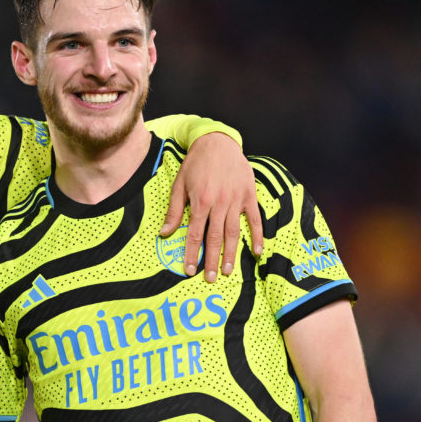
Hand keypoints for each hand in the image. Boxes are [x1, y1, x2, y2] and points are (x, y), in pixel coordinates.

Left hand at [160, 133, 262, 281]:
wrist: (217, 142)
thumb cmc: (195, 164)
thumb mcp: (179, 185)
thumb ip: (173, 211)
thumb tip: (164, 233)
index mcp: (200, 202)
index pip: (194, 235)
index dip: (191, 254)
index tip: (189, 270)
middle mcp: (219, 203)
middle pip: (215, 238)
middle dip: (212, 260)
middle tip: (211, 278)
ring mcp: (235, 200)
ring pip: (234, 232)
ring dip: (232, 254)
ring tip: (229, 271)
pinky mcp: (248, 195)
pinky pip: (254, 219)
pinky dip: (256, 236)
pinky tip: (256, 252)